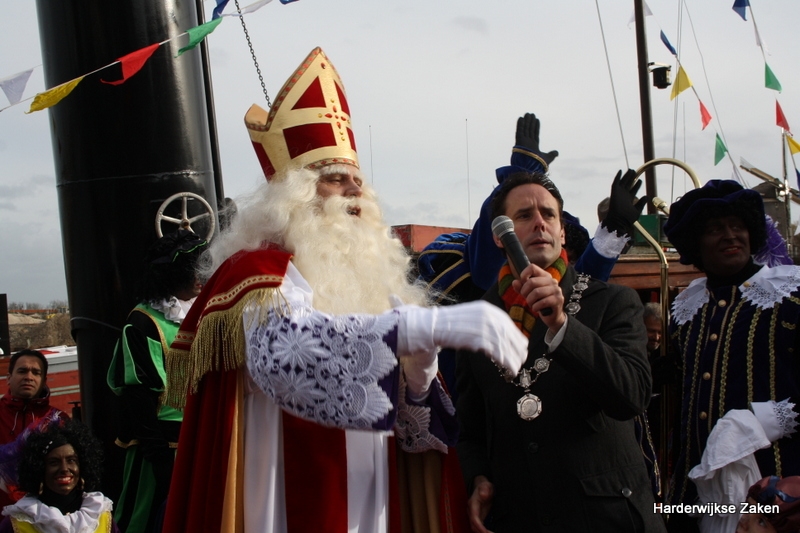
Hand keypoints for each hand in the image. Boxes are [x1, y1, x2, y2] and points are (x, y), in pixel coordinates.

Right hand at [396, 301, 527, 376]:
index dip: (517, 340)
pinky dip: (505, 362)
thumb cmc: (452, 322)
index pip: (510, 326)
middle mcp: (491, 317)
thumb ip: (489, 322)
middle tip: (520, 361)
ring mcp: (485, 328)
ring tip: (515, 369)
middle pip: (512, 337)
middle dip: (518, 351)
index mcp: (491, 310)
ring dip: (513, 360)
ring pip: (506, 347)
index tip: (521, 349)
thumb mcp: (474, 315)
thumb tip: (502, 335)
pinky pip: (497, 353)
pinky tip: (508, 368)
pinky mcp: (479, 340)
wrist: (435, 325)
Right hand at [468, 476, 494, 532]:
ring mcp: (474, 514)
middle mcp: (471, 510)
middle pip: (473, 525)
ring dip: (482, 532)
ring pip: (475, 527)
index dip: (479, 526)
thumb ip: (485, 489)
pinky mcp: (478, 517)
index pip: (474, 518)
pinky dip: (483, 531)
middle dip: (481, 532)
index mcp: (473, 503)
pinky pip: (478, 526)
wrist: (482, 487)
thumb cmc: (485, 486)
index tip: (486, 532)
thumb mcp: (486, 485)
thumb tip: (483, 495)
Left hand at [512, 263, 565, 332]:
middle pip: (532, 282)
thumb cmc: (539, 301)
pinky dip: (535, 307)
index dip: (524, 275)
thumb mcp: (528, 293)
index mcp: (545, 276)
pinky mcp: (558, 300)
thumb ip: (521, 287)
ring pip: (536, 292)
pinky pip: (542, 302)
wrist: (552, 315)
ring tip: (531, 304)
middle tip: (526, 298)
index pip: (532, 267)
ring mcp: (556, 290)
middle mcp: (552, 281)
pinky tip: (536, 308)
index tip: (522, 284)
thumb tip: (515, 282)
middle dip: (524, 292)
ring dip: (530, 301)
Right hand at [515, 113, 558, 165]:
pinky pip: (519, 131)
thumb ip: (552, 154)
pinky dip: (520, 125)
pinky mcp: (519, 141)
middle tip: (531, 114)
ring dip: (526, 121)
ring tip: (527, 114)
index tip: (537, 119)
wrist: (530, 167)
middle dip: (530, 122)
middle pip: (529, 130)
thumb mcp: (547, 158)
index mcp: (534, 146)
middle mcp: (528, 143)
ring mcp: (523, 142)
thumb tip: (557, 153)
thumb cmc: (538, 164)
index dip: (536, 127)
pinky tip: (521, 118)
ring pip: (525, 129)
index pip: (535, 134)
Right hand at [603, 169, 648, 236]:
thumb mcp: (637, 211)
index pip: (633, 189)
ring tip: (630, 170)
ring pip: (623, 181)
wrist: (619, 221)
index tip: (640, 180)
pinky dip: (617, 177)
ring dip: (626, 175)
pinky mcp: (614, 192)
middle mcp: (624, 195)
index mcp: (630, 199)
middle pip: (628, 184)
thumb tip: (646, 196)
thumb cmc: (627, 218)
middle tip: (634, 171)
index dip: (637, 185)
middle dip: (631, 178)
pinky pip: (615, 182)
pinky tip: (620, 171)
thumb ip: (641, 203)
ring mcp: (619, 193)